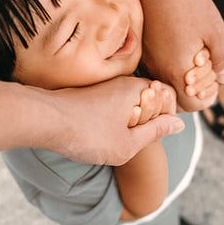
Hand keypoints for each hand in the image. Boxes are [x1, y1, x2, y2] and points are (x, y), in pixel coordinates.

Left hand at [44, 76, 184, 165]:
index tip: (155, 133)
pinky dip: (111, 117)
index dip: (168, 115)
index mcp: (137, 89)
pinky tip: (97, 132)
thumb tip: (179, 124)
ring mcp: (104, 86)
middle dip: (147, 118)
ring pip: (128, 100)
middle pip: (148, 96)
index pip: (167, 94)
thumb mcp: (128, 143)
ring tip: (113, 137)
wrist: (44, 120)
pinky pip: (111, 103)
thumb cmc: (88, 134)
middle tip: (133, 139)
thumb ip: (156, 132)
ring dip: (128, 119)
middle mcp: (122, 81)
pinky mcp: (89, 93)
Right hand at [139, 0, 223, 111]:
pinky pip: (155, 70)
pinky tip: (178, 48)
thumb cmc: (185, 0)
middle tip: (205, 71)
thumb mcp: (213, 29)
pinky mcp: (141, 51)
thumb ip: (220, 59)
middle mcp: (158, 70)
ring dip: (179, 80)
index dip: (207, 98)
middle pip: (176, 100)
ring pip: (164, 85)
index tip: (214, 81)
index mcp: (178, 70)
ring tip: (192, 58)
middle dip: (193, 92)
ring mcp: (147, 61)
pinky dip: (168, 68)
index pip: (192, 105)